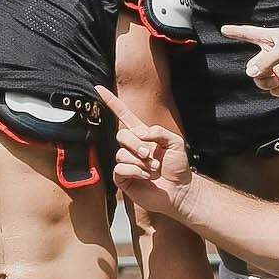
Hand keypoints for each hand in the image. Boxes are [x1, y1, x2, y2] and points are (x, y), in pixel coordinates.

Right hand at [96, 85, 192, 218]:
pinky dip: (136, 172)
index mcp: (142, 135)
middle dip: (137, 145)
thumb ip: (159, 131)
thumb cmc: (178, 167)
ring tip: (153, 170)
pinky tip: (146, 178)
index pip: (123, 115)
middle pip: (121, 136)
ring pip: (121, 154)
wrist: (180, 190)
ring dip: (140, 163)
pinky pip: (120, 169)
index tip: (99, 88)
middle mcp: (131, 148)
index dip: (112, 102)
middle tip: (151, 156)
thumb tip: (140, 134)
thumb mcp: (175, 142)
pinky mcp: (123, 179)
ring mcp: (126, 163)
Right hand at [221, 24, 278, 95]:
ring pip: (261, 79)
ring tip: (278, 80)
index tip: (224, 29)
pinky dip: (276, 89)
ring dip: (266, 82)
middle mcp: (273, 53)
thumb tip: (251, 73)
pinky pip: (273, 89)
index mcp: (271, 39)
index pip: (249, 34)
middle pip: (253, 65)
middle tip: (267, 72)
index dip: (236, 32)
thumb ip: (265, 61)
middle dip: (257, 72)